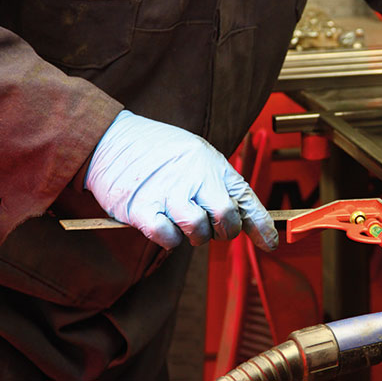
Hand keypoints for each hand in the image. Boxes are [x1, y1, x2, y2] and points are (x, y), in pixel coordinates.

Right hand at [85, 111, 277, 249]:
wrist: (112, 139)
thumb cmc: (158, 150)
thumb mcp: (197, 155)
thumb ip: (218, 183)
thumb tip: (242, 216)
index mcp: (211, 163)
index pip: (245, 198)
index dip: (260, 225)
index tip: (269, 243)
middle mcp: (194, 176)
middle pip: (226, 218)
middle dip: (224, 231)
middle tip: (212, 227)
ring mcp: (168, 192)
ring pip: (198, 231)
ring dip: (195, 236)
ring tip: (184, 221)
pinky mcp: (142, 208)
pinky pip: (168, 237)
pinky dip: (169, 239)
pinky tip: (164, 224)